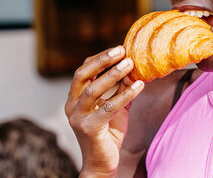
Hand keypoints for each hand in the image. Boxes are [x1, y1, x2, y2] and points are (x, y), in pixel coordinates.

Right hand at [65, 46, 144, 176]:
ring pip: (93, 89)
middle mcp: (72, 105)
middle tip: (122, 50)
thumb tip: (134, 67)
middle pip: (83, 75)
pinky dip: (125, 95)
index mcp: (75, 98)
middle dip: (102, 61)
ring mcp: (78, 117)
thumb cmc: (109, 132)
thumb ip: (120, 88)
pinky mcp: (89, 128)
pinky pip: (109, 107)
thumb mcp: (115, 106)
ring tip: (131, 64)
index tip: (119, 48)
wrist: (102, 163)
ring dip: (113, 74)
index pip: (83, 71)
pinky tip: (139, 86)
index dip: (100, 58)